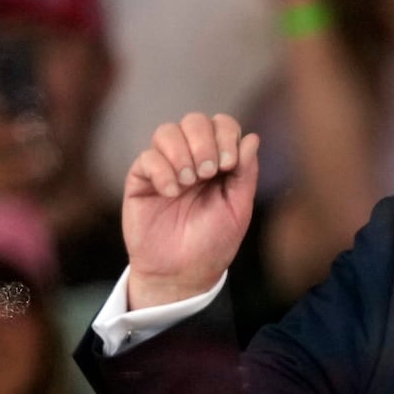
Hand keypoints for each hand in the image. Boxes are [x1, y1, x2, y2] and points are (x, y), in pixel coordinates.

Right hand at [122, 112, 258, 307]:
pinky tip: (171, 193)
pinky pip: (147, 157)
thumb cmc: (212, 242)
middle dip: (204, 141)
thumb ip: (245, 173)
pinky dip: (162, 171)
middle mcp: (191, 158)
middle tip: (208, 172)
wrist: (182, 273)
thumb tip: (253, 137)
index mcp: (218, 161)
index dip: (226, 135)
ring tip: (189, 182)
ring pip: (167, 131)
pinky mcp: (141, 180)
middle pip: (194, 120)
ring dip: (181, 153)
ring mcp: (165, 166)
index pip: (221, 124)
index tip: (229, 165)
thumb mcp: (238, 208)